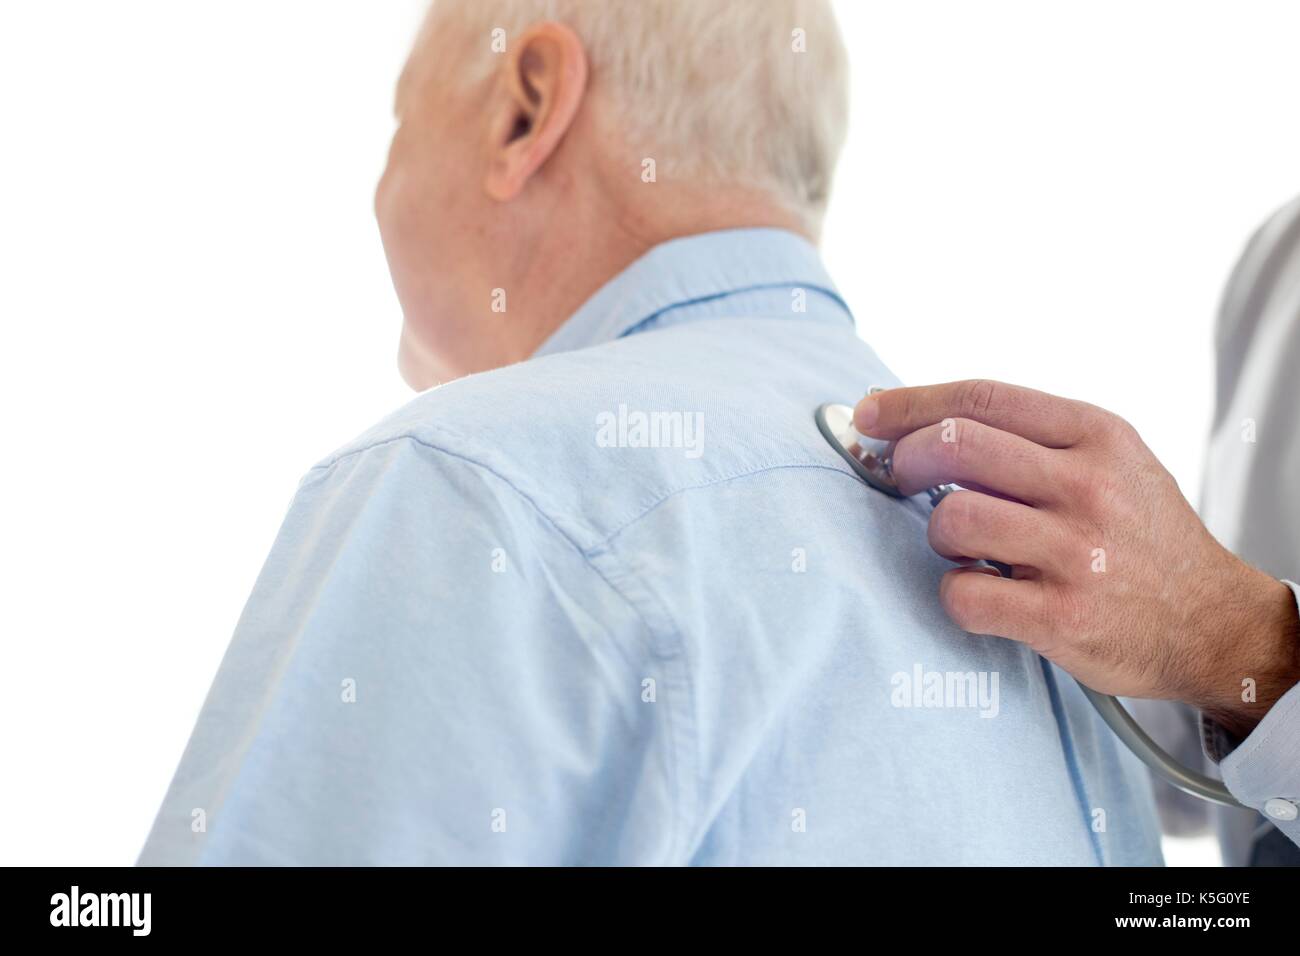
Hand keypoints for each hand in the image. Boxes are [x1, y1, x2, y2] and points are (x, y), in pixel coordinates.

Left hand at [855, 380, 1299, 736]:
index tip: (870, 413)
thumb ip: (1033, 439)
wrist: (1214, 624)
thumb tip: (925, 419)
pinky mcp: (1061, 618)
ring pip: (951, 519)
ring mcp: (1076, 553)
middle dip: (905, 459)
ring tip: (964, 548)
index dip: (911, 403)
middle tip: (898, 476)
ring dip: (937, 535)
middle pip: (954, 445)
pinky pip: (961, 594)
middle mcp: (1088, 487)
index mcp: (1097, 436)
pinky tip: (980, 593)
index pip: (982, 399)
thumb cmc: (1144, 537)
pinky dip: (954, 595)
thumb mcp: (1113, 461)